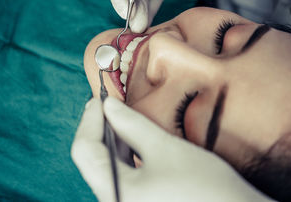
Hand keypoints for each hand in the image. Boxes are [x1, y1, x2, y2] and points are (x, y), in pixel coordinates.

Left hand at [71, 97, 274, 201]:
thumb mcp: (165, 148)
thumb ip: (131, 124)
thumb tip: (109, 105)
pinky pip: (122, 178)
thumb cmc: (205, 186)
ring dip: (113, 141)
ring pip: (108, 169)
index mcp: (116, 193)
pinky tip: (133, 140)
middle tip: (110, 104)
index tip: (99, 98)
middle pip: (94, 161)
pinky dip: (125, 156)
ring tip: (122, 118)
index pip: (85, 151)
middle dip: (100, 129)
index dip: (90, 120)